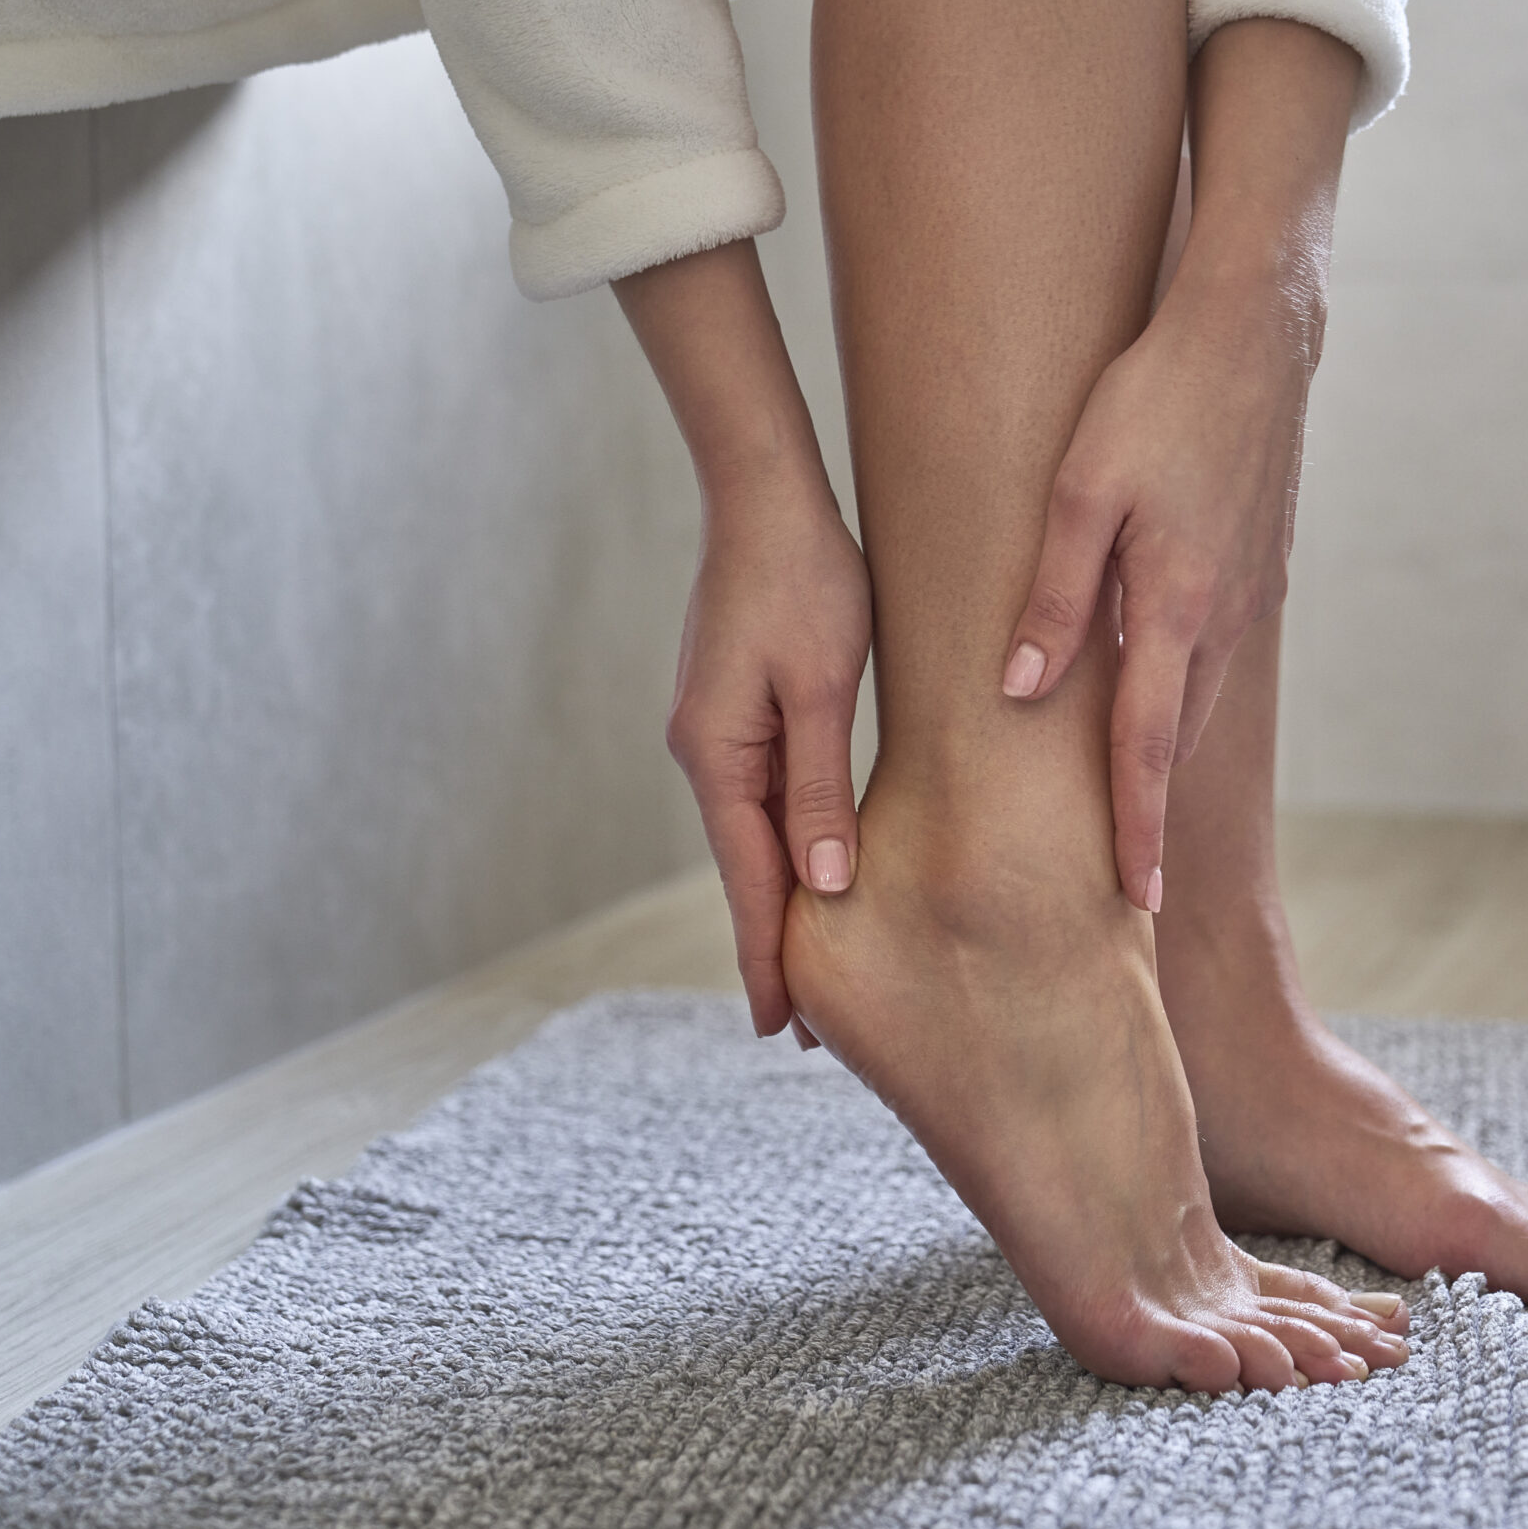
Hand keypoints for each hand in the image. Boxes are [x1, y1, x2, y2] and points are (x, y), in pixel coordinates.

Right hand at [614, 238, 868, 1040]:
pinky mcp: (731, 710)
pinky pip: (759, 799)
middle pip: (744, 870)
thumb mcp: (820, 685)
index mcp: (719, 754)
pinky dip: (781, 848)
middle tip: (797, 1032)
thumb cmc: (806, 579)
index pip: (751, 879)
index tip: (779, 1030)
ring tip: (805, 971)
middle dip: (771, 948)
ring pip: (751, 838)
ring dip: (778, 902)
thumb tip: (824, 883)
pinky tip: (805, 874)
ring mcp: (713, 731)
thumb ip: (819, 785)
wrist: (765, 496)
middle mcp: (703, 752)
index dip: (768, 957)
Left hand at [1000, 278, 1316, 910]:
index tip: (1134, 902)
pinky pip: (1209, 654)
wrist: (1255, 330)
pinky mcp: (1253, 566)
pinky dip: (1181, 696)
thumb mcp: (1080, 489)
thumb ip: (1052, 594)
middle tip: (1126, 889)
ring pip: (1195, 698)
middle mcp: (1220, 617)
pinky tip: (1153, 702)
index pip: (1147, 748)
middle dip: (1151, 816)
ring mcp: (1245, 594)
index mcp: (1175, 607)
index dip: (1137, 829)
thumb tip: (1018, 687)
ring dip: (1164, 758)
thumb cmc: (1155, 397)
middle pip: (1177, 741)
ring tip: (1133, 814)